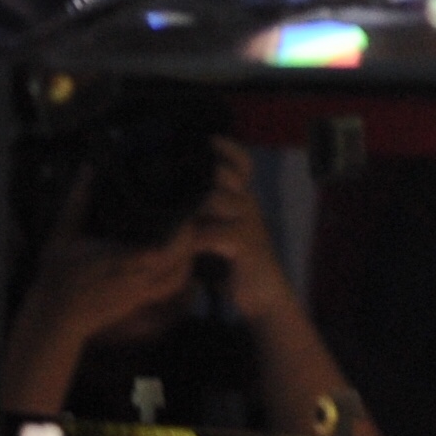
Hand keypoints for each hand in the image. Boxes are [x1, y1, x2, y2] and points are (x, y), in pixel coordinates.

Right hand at [0, 170, 201, 414]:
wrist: (57, 318)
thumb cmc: (57, 276)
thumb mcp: (62, 235)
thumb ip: (77, 202)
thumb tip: (88, 168)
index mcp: (118, 261)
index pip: (159, 249)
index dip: (178, 232)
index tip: (183, 210)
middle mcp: (135, 279)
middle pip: (177, 262)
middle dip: (188, 238)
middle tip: (189, 212)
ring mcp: (140, 293)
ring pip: (179, 276)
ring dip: (188, 255)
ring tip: (187, 232)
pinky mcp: (141, 302)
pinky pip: (171, 287)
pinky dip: (181, 270)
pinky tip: (179, 255)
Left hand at [186, 141, 301, 317]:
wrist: (264, 295)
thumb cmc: (237, 261)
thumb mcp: (223, 230)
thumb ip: (207, 212)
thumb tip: (173, 197)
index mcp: (243, 198)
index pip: (241, 163)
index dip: (227, 149)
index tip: (207, 140)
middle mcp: (248, 204)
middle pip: (224, 173)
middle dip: (199, 174)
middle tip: (170, 178)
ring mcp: (249, 223)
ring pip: (215, 199)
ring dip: (190, 207)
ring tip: (170, 215)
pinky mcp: (246, 245)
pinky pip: (214, 233)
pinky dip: (193, 238)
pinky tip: (180, 245)